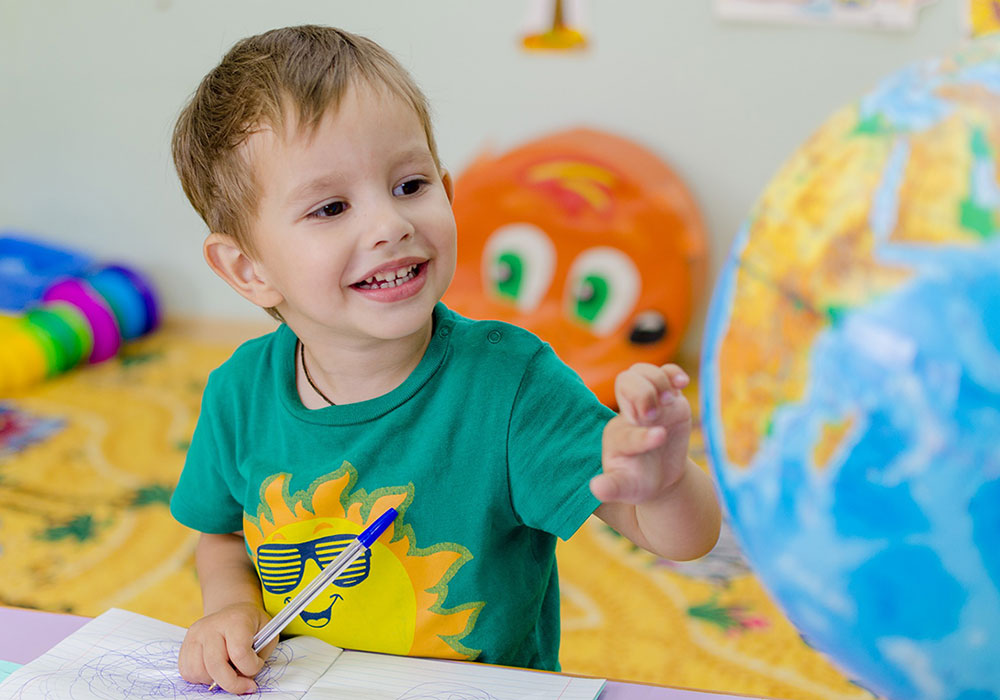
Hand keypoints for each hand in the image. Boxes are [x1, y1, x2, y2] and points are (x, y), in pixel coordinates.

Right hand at [178, 602, 277, 693]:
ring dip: (215, 680)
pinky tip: (214, 670)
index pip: (239, 653)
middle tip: (244, 685)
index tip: (257, 665)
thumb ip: (259, 657)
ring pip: (199, 672)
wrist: (233, 611)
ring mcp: (195, 635)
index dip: (251, 667)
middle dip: (232, 683)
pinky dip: (201, 678)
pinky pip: (188, 672)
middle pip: (216, 666)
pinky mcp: (185, 645)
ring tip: (227, 671)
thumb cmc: (252, 625)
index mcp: (235, 620)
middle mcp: (211, 626)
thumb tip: (244, 680)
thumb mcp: (268, 634)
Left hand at [591, 363, 691, 504]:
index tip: (659, 437)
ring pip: (641, 372)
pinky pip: (665, 372)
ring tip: (669, 398)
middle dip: (642, 393)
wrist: (657, 474)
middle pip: (625, 382)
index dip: (642, 435)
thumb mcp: (626, 488)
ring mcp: (647, 402)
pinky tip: (682, 382)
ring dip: (657, 380)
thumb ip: (612, 488)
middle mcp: (629, 414)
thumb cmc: (637, 481)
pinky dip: (673, 372)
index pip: (626, 430)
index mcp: (617, 438)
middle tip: (655, 413)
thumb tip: (596, 488)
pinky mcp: (668, 397)